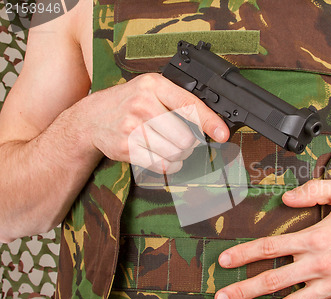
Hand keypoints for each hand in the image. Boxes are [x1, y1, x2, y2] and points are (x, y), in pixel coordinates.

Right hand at [81, 73, 228, 173]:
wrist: (92, 118)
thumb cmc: (129, 102)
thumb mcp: (151, 90)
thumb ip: (177, 99)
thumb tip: (212, 121)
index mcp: (153, 85)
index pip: (189, 105)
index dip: (210, 122)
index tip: (223, 134)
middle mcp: (142, 104)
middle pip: (185, 137)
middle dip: (190, 144)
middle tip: (184, 142)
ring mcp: (132, 127)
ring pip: (175, 153)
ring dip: (180, 156)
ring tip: (172, 148)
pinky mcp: (126, 148)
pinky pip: (161, 165)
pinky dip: (170, 165)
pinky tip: (165, 158)